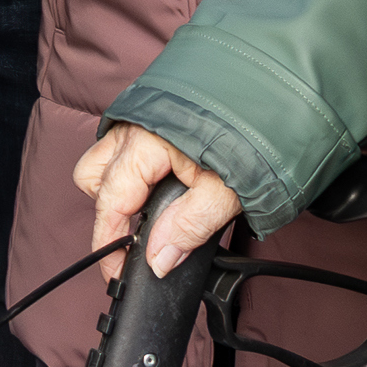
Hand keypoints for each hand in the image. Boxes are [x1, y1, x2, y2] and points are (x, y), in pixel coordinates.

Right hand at [70, 122, 245, 282]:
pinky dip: (133, 173)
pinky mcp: (151, 120)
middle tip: (138, 243)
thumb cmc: (251, 132)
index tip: (117, 272)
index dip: (110, 243)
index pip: (111, 202)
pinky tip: (161, 187)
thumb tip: (158, 260)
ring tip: (149, 212)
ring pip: (103, 162)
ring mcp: (138, 121)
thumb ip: (189, 227)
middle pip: (95, 181)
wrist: (271, 95)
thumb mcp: (227, 190)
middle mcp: (132, 128)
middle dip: (111, 215)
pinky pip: (123, 150)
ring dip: (116, 191)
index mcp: (144, 143)